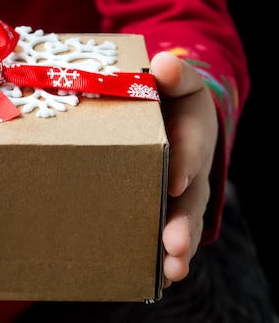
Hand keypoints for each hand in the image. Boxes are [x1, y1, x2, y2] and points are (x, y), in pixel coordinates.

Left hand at [150, 51, 217, 287]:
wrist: (175, 117)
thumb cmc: (171, 101)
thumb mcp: (177, 84)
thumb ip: (174, 75)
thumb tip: (163, 65)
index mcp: (191, 135)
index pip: (188, 148)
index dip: (182, 162)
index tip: (174, 179)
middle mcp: (191, 171)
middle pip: (191, 199)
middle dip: (183, 222)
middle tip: (173, 246)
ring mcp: (182, 194)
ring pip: (183, 223)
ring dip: (177, 248)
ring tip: (169, 273)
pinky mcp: (167, 208)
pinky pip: (168, 233)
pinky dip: (162, 256)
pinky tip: (153, 279)